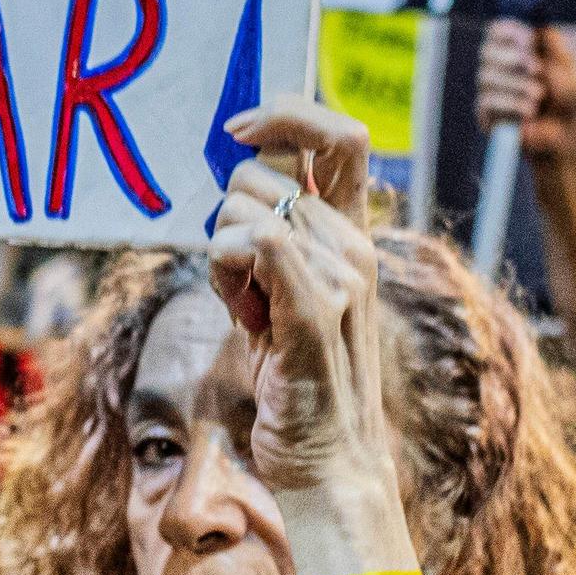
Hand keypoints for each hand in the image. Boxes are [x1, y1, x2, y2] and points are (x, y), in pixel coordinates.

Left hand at [207, 101, 399, 503]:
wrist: (326, 460)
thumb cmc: (298, 377)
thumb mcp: (285, 291)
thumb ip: (276, 232)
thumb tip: (238, 164)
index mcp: (354, 233)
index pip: (341, 134)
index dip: (287, 114)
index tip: (239, 131)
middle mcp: (356, 245)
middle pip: (258, 173)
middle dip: (225, 215)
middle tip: (241, 283)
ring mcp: (343, 277)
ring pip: (242, 208)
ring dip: (220, 255)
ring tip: (248, 311)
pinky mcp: (316, 311)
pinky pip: (256, 241)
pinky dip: (226, 268)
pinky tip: (242, 313)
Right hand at [475, 22, 575, 163]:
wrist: (565, 137)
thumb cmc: (567, 99)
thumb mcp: (571, 73)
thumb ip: (558, 50)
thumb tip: (543, 30)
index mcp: (515, 48)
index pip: (497, 30)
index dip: (510, 31)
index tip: (529, 39)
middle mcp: (497, 66)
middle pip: (487, 50)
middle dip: (512, 57)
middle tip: (537, 69)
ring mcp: (489, 89)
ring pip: (486, 75)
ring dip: (516, 83)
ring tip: (540, 95)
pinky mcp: (486, 113)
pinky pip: (487, 101)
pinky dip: (510, 104)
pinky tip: (530, 112)